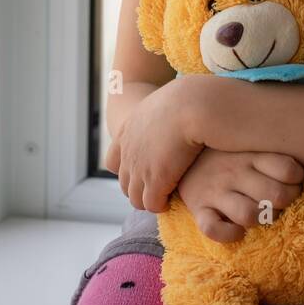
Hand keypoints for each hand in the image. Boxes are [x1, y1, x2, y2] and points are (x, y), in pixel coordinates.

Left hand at [104, 78, 205, 212]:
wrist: (190, 104)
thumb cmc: (186, 99)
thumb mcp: (163, 102)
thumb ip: (160, 113)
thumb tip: (171, 109)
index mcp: (127, 131)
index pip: (112, 162)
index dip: (127, 170)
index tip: (145, 171)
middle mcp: (128, 151)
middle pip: (125, 184)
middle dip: (140, 189)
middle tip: (160, 189)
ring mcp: (139, 167)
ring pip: (136, 198)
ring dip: (151, 200)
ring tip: (168, 197)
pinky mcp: (155, 180)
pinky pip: (152, 204)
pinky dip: (161, 205)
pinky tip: (174, 198)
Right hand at [178, 149, 303, 242]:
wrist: (176, 153)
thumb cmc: (224, 153)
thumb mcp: (245, 142)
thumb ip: (271, 151)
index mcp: (250, 154)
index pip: (287, 169)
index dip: (296, 180)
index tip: (293, 181)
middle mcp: (233, 171)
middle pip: (274, 195)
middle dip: (284, 203)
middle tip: (279, 202)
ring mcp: (215, 190)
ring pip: (248, 214)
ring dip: (260, 219)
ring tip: (260, 215)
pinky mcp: (198, 208)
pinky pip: (213, 228)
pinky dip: (229, 234)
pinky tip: (237, 231)